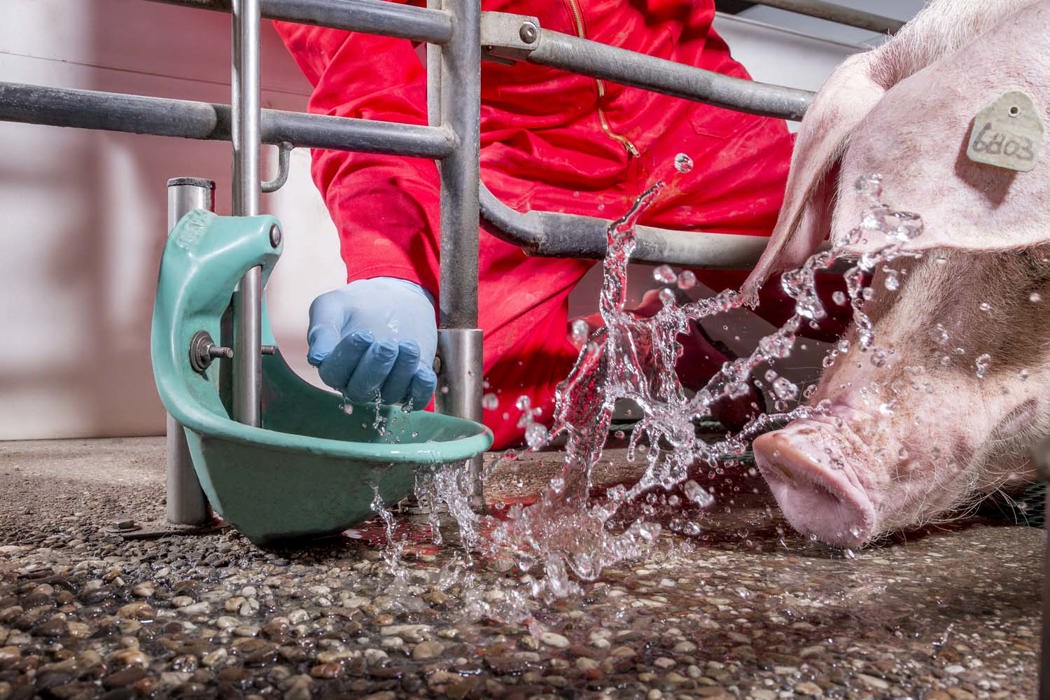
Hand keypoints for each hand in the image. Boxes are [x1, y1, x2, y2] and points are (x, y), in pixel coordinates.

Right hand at [307, 278, 437, 407]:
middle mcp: (358, 382)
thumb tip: (317, 358)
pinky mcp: (412, 383)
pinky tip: (423, 372)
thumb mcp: (332, 306)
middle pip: (362, 390)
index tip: (362, 335)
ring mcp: (386, 386)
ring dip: (401, 373)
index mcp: (334, 367)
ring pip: (391, 393)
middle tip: (386, 344)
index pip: (334, 374)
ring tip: (408, 345)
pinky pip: (416, 398)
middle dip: (375, 368)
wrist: (394, 296)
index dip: (347, 358)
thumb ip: (322, 329)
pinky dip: (421, 389)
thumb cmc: (357, 303)